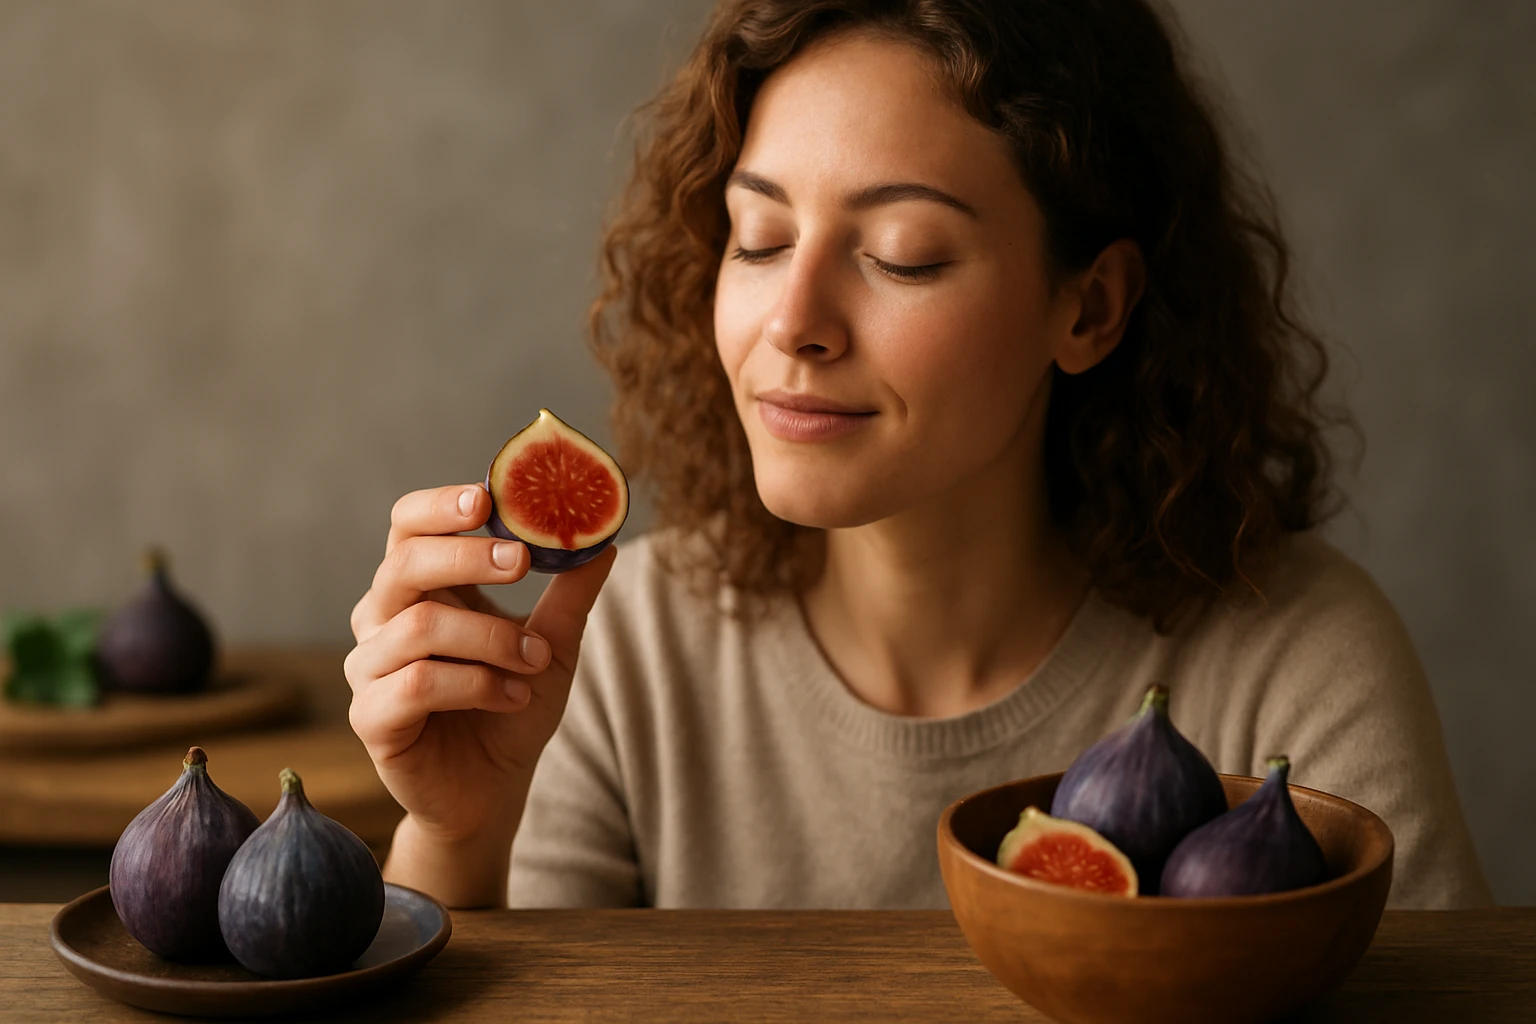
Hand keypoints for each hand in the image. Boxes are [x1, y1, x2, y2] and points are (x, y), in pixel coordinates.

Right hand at [345, 483, 615, 843]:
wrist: (493, 789)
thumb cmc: (512, 706)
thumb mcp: (553, 643)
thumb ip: (570, 591)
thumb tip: (606, 537)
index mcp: (419, 588)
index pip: (407, 526)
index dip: (439, 506)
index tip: (487, 497)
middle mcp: (382, 619)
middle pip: (405, 563)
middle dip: (468, 557)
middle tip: (522, 561)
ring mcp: (369, 668)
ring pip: (420, 628)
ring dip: (491, 639)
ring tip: (535, 660)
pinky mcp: (372, 717)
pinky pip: (418, 684)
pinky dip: (476, 684)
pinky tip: (513, 697)